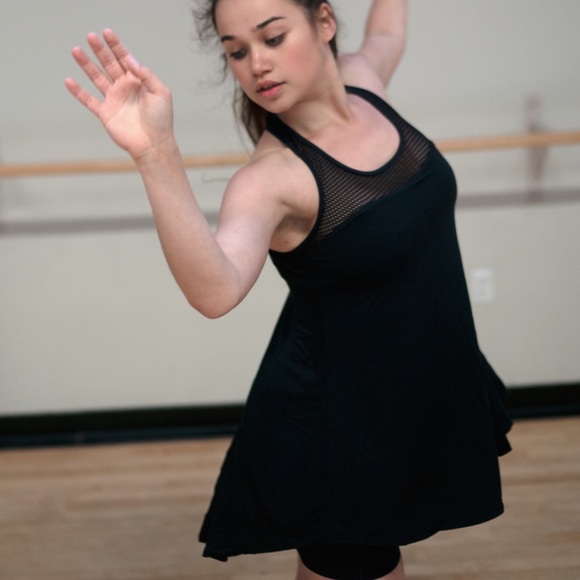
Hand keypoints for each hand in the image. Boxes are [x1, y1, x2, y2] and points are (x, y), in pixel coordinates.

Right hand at [65, 29, 174, 160]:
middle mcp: (124, 88)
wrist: (153, 143)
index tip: (107, 33)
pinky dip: (78, 92)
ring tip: (76, 50)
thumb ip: (147, 74)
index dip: (116, 46)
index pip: (125, 59)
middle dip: (100, 50)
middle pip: (109, 64)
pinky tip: (69, 81)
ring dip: (86, 64)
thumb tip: (130, 60)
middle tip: (91, 37)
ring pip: (96, 77)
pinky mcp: (105, 113)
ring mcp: (114, 100)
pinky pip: (88, 100)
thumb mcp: (161, 92)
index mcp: (138, 81)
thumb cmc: (161, 120)